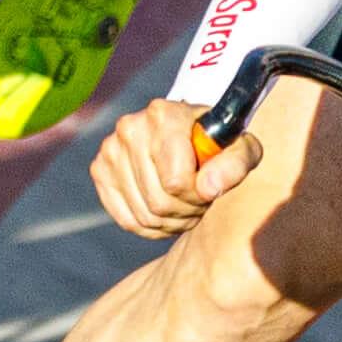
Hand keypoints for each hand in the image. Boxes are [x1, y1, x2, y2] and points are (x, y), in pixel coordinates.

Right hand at [92, 94, 261, 239]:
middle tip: (199, 200)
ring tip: (185, 204)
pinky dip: (149, 227)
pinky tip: (166, 212)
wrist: (186, 132)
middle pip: (159, 202)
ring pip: (144, 216)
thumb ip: (235, 164)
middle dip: (186, 210)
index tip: (208, 186)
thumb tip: (208, 188)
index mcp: (164, 114)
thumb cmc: (216, 142)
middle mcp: (130, 127)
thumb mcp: (240, 148)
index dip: (197, 194)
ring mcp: (111, 149)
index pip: (176, 181)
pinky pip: (126, 220)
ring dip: (171, 222)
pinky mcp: (100, 169)